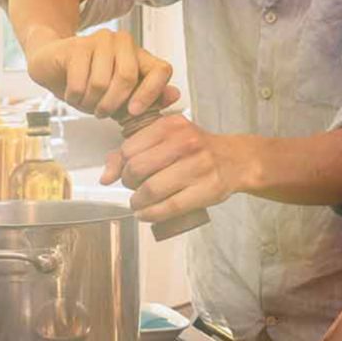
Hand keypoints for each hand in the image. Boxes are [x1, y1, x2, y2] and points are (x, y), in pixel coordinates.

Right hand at [22, 28, 179, 117]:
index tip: (133, 112)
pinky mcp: (77, 45)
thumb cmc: (90, 82)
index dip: (151, 94)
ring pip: (101, 82)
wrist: (53, 65)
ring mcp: (101, 40)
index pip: (162, 70)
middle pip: (128, 77)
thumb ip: (147, 100)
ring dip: (91, 102)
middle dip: (112, 104)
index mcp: (140, 55)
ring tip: (86, 102)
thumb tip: (175, 95)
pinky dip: (75, 97)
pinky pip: (80, 82)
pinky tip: (73, 94)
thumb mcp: (122, 99)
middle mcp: (124, 43)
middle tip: (101, 112)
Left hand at [100, 114, 243, 223]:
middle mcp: (185, 142)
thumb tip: (105, 177)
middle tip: (132, 188)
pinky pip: (169, 206)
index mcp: (171, 125)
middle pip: (137, 169)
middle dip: (128, 183)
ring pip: (151, 189)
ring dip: (137, 202)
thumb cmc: (196, 149)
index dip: (122, 165)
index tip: (126, 173)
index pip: (129, 148)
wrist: (236, 160)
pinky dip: (151, 214)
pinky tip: (146, 214)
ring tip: (138, 204)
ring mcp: (197, 166)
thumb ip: (134, 149)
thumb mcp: (168, 138)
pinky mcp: (206, 190)